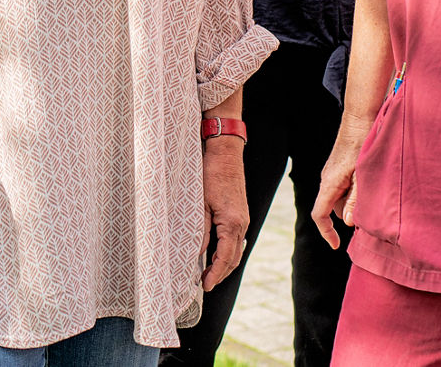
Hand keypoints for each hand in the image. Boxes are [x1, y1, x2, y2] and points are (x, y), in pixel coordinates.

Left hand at [200, 138, 248, 290]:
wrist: (225, 154)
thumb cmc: (211, 175)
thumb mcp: (200, 204)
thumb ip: (200, 231)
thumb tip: (196, 254)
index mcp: (232, 224)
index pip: (225, 258)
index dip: (215, 274)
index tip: (205, 286)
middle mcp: (242, 224)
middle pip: (233, 258)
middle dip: (220, 273)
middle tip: (205, 284)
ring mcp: (243, 219)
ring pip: (236, 250)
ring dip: (224, 264)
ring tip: (209, 273)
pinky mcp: (241, 214)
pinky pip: (236, 239)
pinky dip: (228, 251)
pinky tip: (218, 254)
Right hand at [311, 119, 368, 248]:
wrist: (360, 118)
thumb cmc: (363, 145)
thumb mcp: (363, 176)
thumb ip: (356, 200)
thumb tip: (349, 223)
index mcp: (329, 184)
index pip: (319, 215)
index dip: (327, 233)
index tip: (337, 246)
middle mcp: (327, 180)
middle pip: (332, 209)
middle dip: (347, 219)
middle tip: (369, 223)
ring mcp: (332, 173)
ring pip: (339, 198)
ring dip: (352, 205)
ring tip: (374, 204)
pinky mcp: (339, 168)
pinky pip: (342, 188)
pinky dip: (354, 194)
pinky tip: (370, 189)